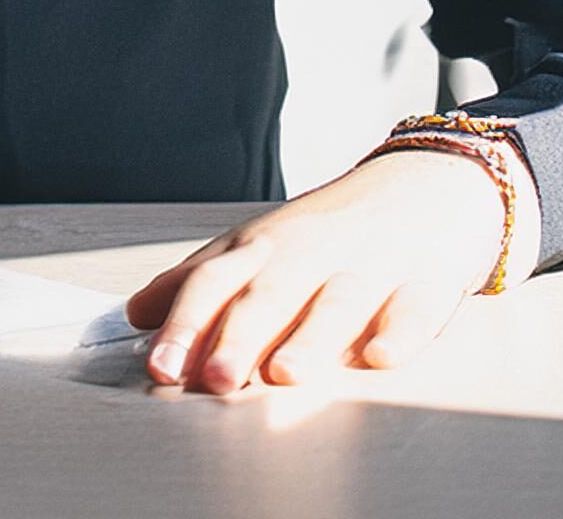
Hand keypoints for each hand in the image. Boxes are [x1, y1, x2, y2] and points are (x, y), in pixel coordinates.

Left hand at [122, 144, 537, 393]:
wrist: (423, 183)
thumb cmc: (329, 228)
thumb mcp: (258, 245)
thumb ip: (200, 281)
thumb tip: (136, 313)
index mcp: (262, 248)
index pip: (214, 284)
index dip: (185, 325)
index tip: (159, 368)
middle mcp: (309, 255)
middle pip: (268, 297)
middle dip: (238, 339)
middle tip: (214, 380)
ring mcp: (369, 267)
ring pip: (335, 305)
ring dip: (310, 341)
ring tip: (284, 375)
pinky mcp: (426, 281)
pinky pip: (414, 309)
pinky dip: (399, 333)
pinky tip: (382, 358)